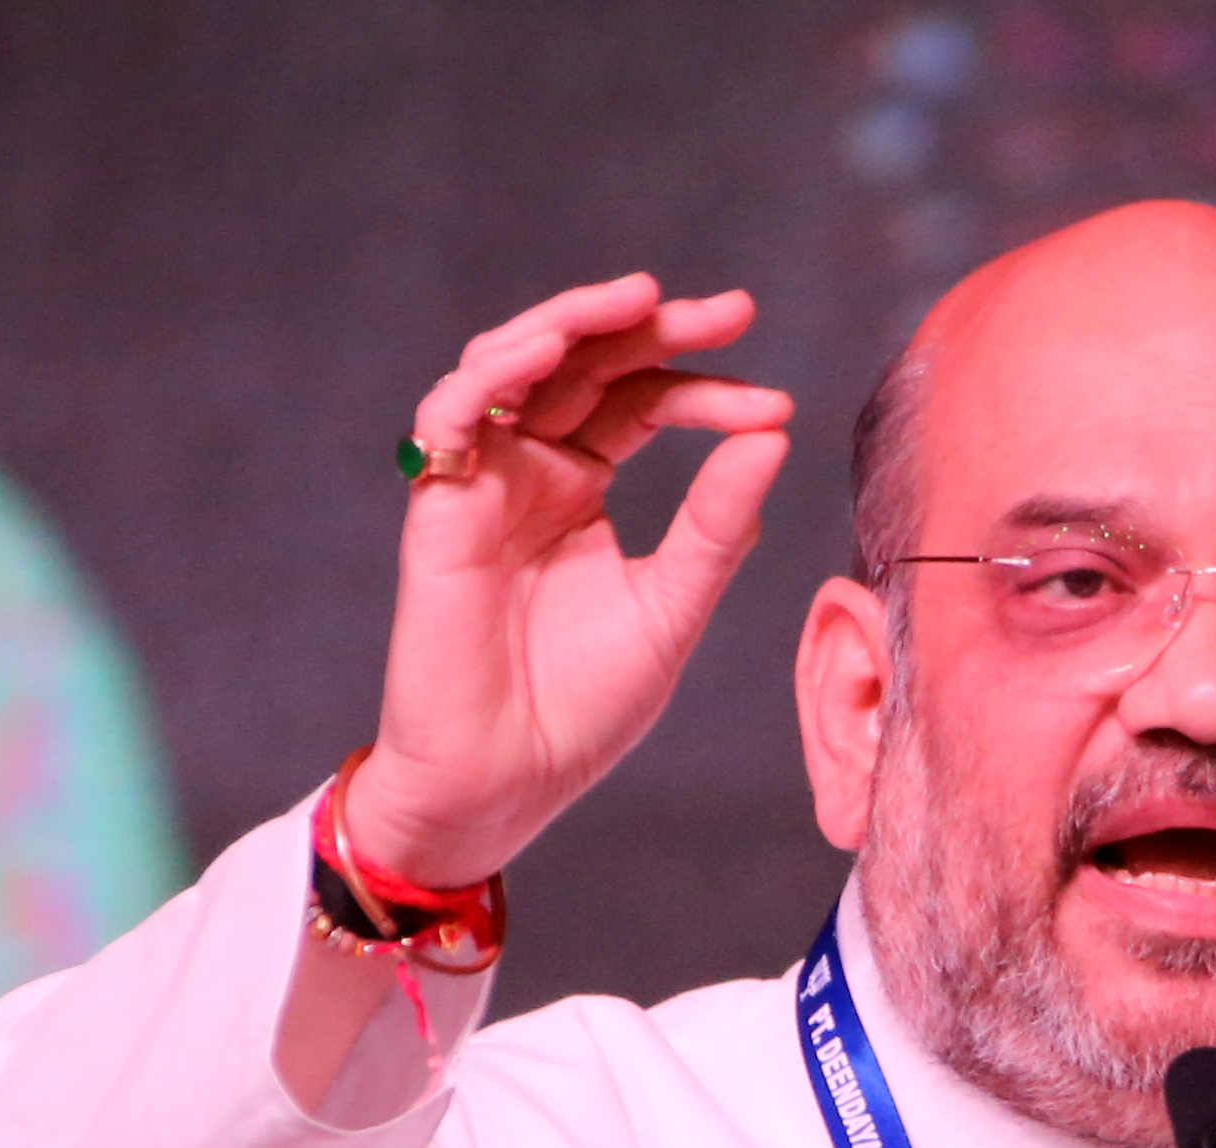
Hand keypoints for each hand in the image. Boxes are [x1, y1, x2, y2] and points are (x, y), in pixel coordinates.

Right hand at [341, 275, 793, 889]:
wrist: (508, 779)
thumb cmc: (583, 708)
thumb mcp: (672, 608)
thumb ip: (715, 528)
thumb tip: (773, 438)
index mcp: (584, 485)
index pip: (645, 404)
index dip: (706, 391)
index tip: (775, 404)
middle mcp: (531, 468)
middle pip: (587, 365)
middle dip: (653, 327)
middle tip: (731, 310)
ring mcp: (483, 480)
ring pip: (514, 364)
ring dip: (572, 322)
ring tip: (638, 299)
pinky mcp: (439, 506)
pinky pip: (450, 416)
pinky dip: (492, 374)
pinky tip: (546, 350)